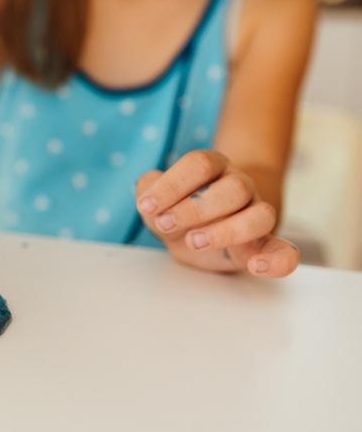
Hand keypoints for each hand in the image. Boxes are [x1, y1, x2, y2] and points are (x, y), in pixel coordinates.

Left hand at [135, 150, 299, 276]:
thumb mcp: (156, 201)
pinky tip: (256, 267)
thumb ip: (147, 191)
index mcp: (212, 168)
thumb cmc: (176, 212)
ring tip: (194, 242)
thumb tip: (147, 193)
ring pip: (262, 216)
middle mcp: (239, 186)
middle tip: (165, 224)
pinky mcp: (264, 246)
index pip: (200, 164)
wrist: (196, 235)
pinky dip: (277, 261)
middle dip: (196, 209)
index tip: (147, 206)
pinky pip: (286, 251)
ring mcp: (256, 214)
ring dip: (227, 232)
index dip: (173, 184)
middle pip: (234, 188)